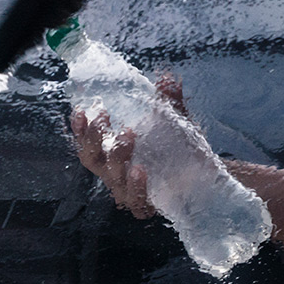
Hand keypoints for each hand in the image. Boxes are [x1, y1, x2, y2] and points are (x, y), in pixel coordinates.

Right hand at [69, 73, 188, 219]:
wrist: (204, 177)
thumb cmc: (178, 148)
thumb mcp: (174, 122)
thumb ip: (168, 101)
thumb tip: (165, 78)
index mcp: (111, 152)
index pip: (87, 141)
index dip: (79, 128)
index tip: (81, 110)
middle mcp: (113, 172)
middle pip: (91, 158)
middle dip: (93, 137)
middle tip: (104, 117)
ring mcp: (127, 190)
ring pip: (112, 178)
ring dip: (116, 156)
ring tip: (128, 136)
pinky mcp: (146, 206)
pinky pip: (135, 202)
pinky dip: (136, 187)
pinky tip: (140, 171)